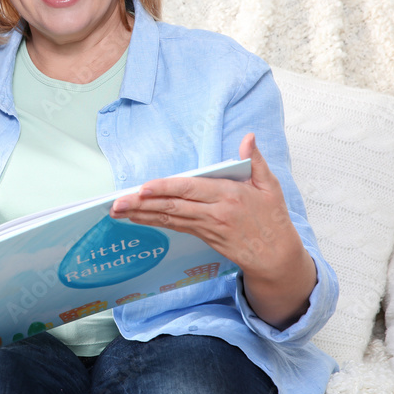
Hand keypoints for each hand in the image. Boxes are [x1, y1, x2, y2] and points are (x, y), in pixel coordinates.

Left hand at [110, 133, 315, 327]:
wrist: (276, 256)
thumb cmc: (273, 218)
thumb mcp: (270, 186)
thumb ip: (255, 160)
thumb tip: (248, 137)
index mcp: (228, 196)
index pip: (189, 190)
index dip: (164, 189)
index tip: (143, 188)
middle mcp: (214, 212)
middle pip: (172, 207)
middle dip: (141, 204)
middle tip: (117, 203)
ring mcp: (206, 226)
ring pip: (169, 218)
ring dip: (141, 214)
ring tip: (118, 210)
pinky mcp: (203, 236)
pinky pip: (174, 226)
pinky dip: (154, 221)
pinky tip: (137, 217)